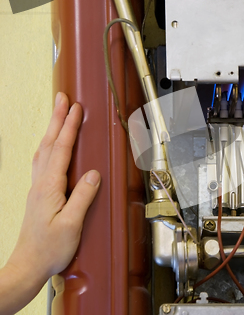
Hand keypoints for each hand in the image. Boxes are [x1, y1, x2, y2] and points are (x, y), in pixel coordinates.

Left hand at [6, 92, 99, 284]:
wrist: (29, 264)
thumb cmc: (50, 248)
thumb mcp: (72, 224)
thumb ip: (82, 196)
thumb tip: (93, 173)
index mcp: (49, 187)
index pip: (61, 150)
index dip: (69, 128)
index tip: (76, 109)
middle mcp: (40, 184)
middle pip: (49, 144)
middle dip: (57, 119)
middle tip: (63, 99)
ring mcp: (38, 188)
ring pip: (44, 150)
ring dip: (52, 129)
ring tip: (59, 115)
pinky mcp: (39, 194)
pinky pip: (43, 161)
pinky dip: (49, 146)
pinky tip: (52, 146)